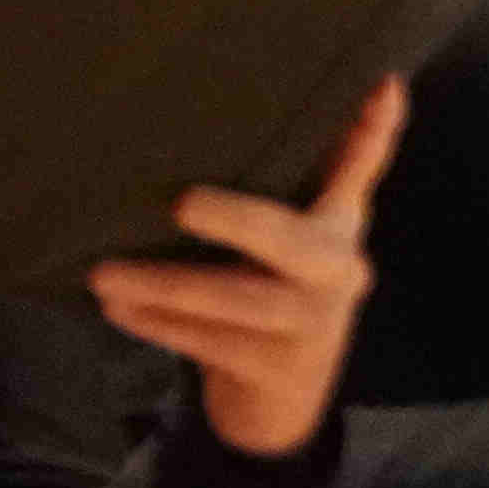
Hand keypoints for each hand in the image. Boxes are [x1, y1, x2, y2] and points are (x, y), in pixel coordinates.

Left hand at [88, 84, 406, 458]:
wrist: (284, 400)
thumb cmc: (283, 292)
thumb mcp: (306, 234)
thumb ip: (324, 171)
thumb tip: (371, 87)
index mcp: (342, 228)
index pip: (360, 169)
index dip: (373, 132)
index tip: (383, 87)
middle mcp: (340, 274)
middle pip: (286, 239)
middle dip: (233, 220)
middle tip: (179, 204)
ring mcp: (310, 327)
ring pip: (233, 300)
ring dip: (163, 286)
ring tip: (105, 274)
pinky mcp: (275, 371)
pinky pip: (207, 342)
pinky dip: (158, 325)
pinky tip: (119, 309)